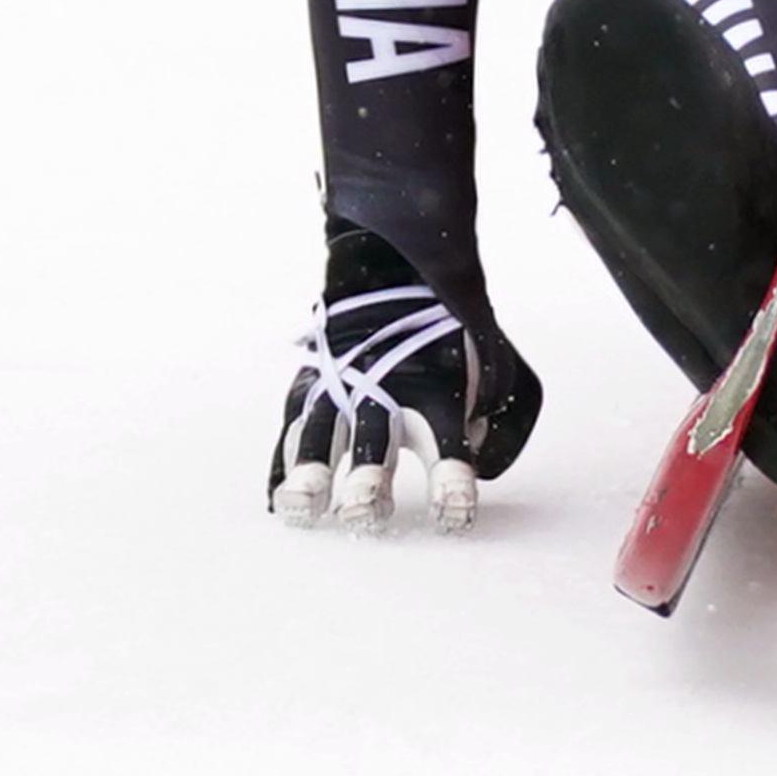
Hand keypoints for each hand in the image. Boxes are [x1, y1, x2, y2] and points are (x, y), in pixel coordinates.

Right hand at [268, 223, 543, 531]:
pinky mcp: (309, 385)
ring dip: (309, 471)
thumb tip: (486, 463)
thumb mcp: (498, 365)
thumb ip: (501, 418)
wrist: (395, 261)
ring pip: (319, 433)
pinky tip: (275, 504)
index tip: (454, 515)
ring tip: (301, 506)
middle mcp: (386, 391)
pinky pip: (289, 430)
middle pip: (373, 441)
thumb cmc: (454, 334)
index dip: (451, 483)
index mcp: (440, 392)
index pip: (449, 447)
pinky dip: (280, 466)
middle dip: (367, 480)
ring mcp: (341, 387)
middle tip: (362, 510)